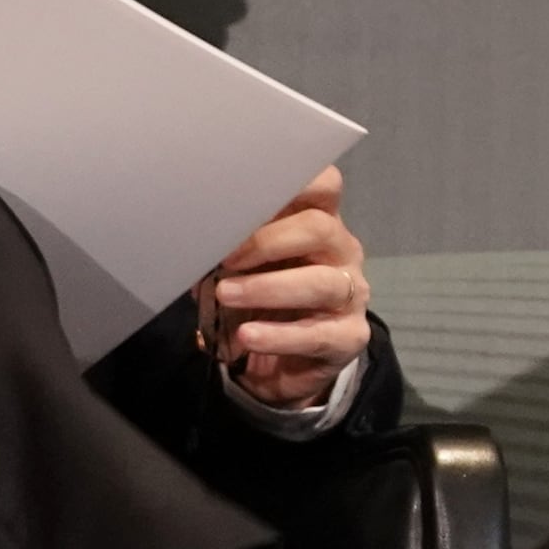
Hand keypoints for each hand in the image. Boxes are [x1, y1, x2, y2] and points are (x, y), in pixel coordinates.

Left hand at [202, 167, 369, 409]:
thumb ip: (231, 252)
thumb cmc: (262, 302)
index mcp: (317, 223)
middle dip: (267, 241)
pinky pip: (319, 334)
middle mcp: (340, 251)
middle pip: (319, 228)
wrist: (285, 363)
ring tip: (225, 296)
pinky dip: (279, 336)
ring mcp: (351, 293)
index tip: (245, 198)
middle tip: (226, 258)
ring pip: (321, 282)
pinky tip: (247, 336)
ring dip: (268, 288)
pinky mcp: (350, 336)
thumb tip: (197, 247)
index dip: (293, 184)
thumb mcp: (242, 270)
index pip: (324, 185)